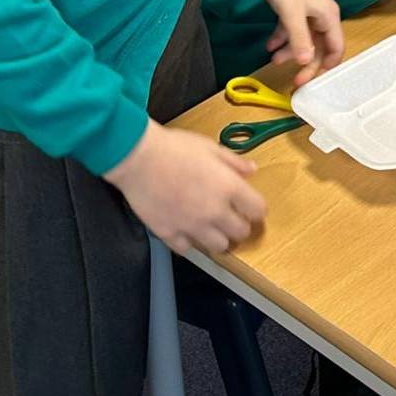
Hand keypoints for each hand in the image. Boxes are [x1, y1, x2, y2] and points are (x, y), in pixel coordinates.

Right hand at [104, 121, 266, 253]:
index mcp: (229, 188)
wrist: (138, 158)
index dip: (256, 208)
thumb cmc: (174, 147)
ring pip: (219, 246)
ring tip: (210, 226)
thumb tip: (251, 170)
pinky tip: (185, 228)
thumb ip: (233, 161)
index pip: (258, 210)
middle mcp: (215, 212)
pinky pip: (188, 249)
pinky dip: (189, 241)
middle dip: (239, 225)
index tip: (250, 206)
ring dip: (218, 237)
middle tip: (231, 216)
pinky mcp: (170, 234)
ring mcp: (193, 226)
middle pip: (241, 232)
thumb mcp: (209, 147)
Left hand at [236, 0, 342, 85]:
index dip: (327, 66)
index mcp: (328, 15)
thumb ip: (300, 40)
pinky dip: (281, 39)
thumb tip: (306, 63)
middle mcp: (320, 15)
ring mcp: (305, 12)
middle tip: (294, 80)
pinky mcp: (290, 8)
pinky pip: (289, 30)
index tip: (312, 81)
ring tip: (274, 60)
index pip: (336, 47)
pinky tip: (269, 46)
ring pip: (303, 39)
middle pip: (319, 47)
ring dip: (291, 51)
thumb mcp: (291, 14)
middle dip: (307, 63)